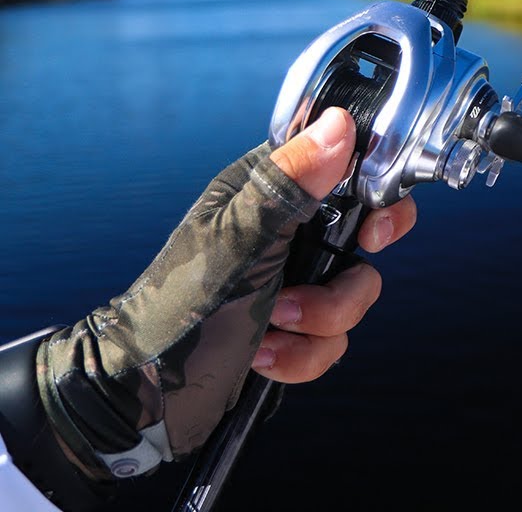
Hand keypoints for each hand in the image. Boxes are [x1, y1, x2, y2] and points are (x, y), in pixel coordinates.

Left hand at [33, 108, 415, 482]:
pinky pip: (336, 340)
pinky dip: (305, 356)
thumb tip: (339, 124)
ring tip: (270, 330)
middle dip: (346, 286)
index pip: (349, 170)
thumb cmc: (176, 311)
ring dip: (319, 326)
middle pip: (366, 243)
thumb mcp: (238, 243)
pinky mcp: (295, 328)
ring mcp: (293, 280)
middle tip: (305, 300)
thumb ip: (288, 186)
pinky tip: (264, 357)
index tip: (370, 235)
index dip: (377, 202)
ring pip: (355, 296)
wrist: (144, 396)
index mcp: (270, 192)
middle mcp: (288, 231)